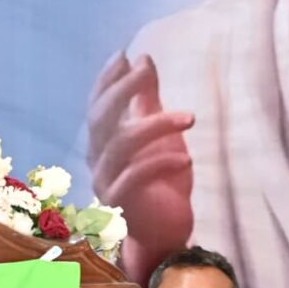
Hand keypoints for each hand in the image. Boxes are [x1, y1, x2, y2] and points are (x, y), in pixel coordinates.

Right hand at [86, 52, 194, 280]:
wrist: (164, 232)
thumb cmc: (161, 182)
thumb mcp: (158, 134)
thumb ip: (147, 100)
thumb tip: (142, 59)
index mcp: (103, 142)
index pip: (97, 104)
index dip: (107, 80)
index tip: (125, 55)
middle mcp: (98, 160)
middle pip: (100, 119)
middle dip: (121, 90)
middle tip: (147, 70)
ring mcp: (106, 183)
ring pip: (120, 145)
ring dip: (155, 125)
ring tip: (191, 117)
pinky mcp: (122, 205)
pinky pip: (135, 177)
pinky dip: (160, 163)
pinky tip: (185, 157)